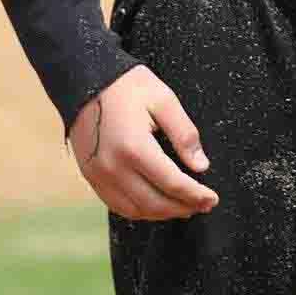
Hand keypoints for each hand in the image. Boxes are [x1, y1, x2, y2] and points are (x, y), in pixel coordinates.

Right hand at [70, 66, 215, 219]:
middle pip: (154, 204)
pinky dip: (140, 210)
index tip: (212, 199)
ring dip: (162, 214)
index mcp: (135, 147)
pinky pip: (117, 205)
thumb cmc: (126, 86)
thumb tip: (201, 166)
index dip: (196, 195)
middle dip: (182, 208)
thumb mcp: (164, 100)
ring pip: (135, 210)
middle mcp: (114, 167)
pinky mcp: (90, 176)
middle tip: (203, 205)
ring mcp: (99, 175)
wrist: (83, 80)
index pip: (172, 183)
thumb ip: (184, 134)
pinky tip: (155, 204)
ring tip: (183, 207)